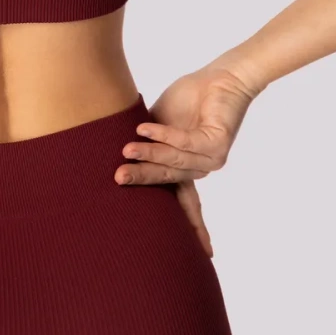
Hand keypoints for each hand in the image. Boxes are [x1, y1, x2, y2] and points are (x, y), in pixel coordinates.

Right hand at [114, 62, 260, 256]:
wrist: (220, 78)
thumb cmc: (189, 100)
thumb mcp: (159, 124)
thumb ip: (145, 142)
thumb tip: (115, 152)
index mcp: (188, 168)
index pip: (184, 203)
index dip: (190, 227)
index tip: (202, 256)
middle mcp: (201, 169)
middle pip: (168, 180)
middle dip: (142, 180)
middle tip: (117, 179)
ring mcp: (211, 159)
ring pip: (174, 162)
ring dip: (149, 154)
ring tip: (126, 149)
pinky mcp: (216, 144)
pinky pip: (185, 143)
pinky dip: (164, 135)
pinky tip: (146, 127)